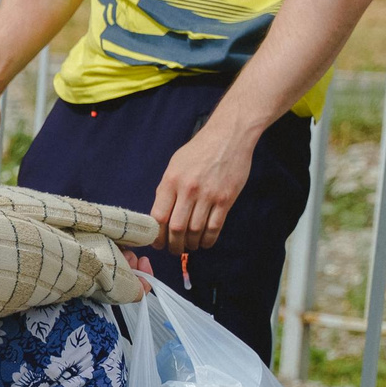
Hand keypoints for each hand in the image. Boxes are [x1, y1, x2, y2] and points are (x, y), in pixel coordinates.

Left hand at [149, 120, 255, 253]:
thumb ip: (167, 189)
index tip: (157, 243)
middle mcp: (188, 190)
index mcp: (171, 181)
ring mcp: (208, 195)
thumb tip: (159, 216)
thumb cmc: (199, 150)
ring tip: (188, 247)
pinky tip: (204, 243)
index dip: (156, 235)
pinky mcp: (226, 198)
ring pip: (195, 230)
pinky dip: (208, 240)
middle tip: (173, 250)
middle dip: (173, 245)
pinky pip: (214, 226)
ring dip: (190, 244)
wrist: (229, 136)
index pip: (158, 217)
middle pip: (176, 228)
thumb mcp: (175, 165)